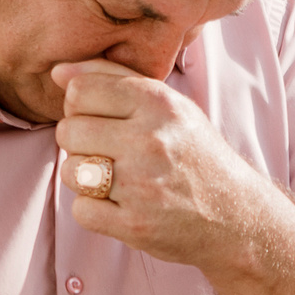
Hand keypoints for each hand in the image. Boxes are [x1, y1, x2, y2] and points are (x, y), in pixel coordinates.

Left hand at [53, 60, 273, 270]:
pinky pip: (81, 209)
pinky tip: (119, 204)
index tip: (102, 119)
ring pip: (70, 170)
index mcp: (159, 103)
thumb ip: (114, 78)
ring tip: (114, 178)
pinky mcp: (135, 223)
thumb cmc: (195, 154)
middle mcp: (150, 140)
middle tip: (108, 152)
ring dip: (84, 177)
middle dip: (79, 143)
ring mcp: (142, 184)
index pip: (80, 91)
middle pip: (68, 130)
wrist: (236, 215)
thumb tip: (58, 71)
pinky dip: (93, 210)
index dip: (81, 107)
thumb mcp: (170, 105)